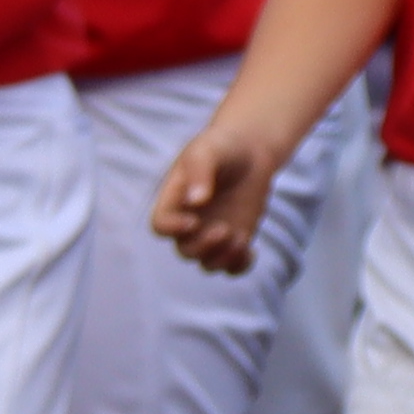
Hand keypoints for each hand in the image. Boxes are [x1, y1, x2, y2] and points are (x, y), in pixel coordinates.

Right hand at [149, 114, 274, 274]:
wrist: (249, 151)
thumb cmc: (221, 147)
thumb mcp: (207, 150)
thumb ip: (200, 172)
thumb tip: (196, 201)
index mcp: (173, 202)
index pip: (161, 225)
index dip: (173, 229)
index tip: (194, 220)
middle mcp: (189, 223)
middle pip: (186, 250)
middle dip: (204, 246)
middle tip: (225, 230)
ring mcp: (211, 233)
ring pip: (208, 262)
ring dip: (223, 258)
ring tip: (240, 239)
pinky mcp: (234, 238)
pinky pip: (232, 265)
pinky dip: (240, 266)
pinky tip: (251, 251)